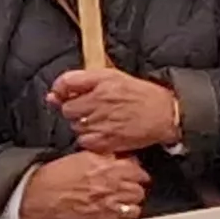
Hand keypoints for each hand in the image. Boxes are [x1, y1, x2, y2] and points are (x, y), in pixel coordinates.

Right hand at [18, 151, 147, 218]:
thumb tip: (119, 157)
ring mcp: (108, 204)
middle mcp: (111, 186)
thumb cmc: (55, 176)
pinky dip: (124, 215)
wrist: (38, 196)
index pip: (137, 169)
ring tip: (122, 199)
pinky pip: (125, 218)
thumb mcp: (83, 157)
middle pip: (139, 187)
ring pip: (135, 203)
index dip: (135, 172)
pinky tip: (117, 211)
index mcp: (108, 168)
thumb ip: (105, 157)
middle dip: (134, 186)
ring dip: (131, 201)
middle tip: (127, 186)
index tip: (133, 174)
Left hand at [50, 69, 180, 154]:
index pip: (65, 83)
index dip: (62, 90)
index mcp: (102, 81)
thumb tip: (52, 96)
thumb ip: (82, 82)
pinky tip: (105, 133)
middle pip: (68, 109)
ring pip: (75, 126)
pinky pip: (84, 141)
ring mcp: (102, 121)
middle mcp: (100, 100)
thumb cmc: (142, 95)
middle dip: (77, 110)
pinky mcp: (106, 140)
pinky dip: (91, 139)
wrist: (167, 115)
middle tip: (94, 110)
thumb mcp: (115, 77)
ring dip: (85, 125)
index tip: (69, 95)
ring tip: (104, 122)